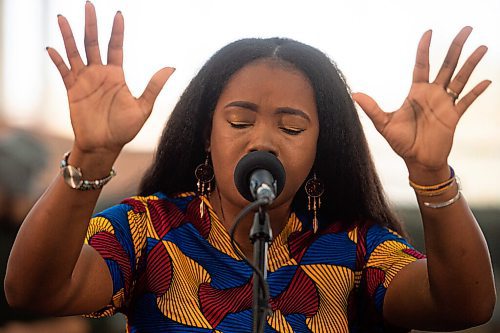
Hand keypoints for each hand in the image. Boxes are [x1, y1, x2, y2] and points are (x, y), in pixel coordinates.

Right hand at [47, 2, 173, 153]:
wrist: (104, 146)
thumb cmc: (125, 129)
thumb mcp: (143, 108)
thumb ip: (154, 87)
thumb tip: (171, 67)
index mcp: (116, 75)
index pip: (115, 47)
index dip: (116, 31)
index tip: (118, 14)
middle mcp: (100, 74)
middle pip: (93, 43)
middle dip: (91, 24)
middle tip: (89, 4)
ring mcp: (85, 80)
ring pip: (75, 52)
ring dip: (69, 35)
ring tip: (63, 17)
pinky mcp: (72, 90)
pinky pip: (63, 71)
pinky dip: (58, 60)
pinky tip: (51, 48)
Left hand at [353, 27, 489, 172]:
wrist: (417, 161)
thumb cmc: (401, 143)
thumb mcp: (384, 124)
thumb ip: (372, 109)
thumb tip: (354, 94)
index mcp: (416, 93)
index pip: (422, 65)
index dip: (425, 49)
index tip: (429, 32)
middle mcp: (432, 94)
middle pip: (446, 65)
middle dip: (456, 47)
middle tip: (466, 29)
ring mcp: (445, 104)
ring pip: (460, 78)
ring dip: (471, 63)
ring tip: (482, 47)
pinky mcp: (454, 117)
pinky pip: (467, 101)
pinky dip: (476, 91)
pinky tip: (486, 80)